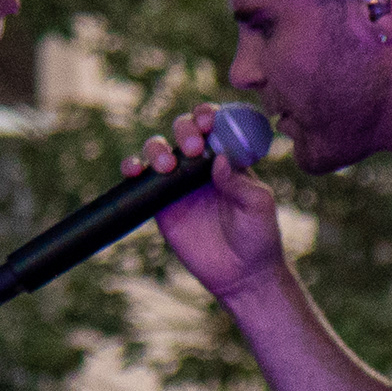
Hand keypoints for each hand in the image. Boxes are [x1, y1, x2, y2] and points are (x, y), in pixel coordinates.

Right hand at [132, 107, 287, 306]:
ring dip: (157, 148)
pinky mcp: (161, 203)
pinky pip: (141, 179)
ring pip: (159, 148)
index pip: (216, 124)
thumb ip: (241, 182)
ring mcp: (179, 182)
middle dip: (185, 129)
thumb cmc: (258, 236)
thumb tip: (219, 159)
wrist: (240, 274)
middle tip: (192, 148)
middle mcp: (202, 164)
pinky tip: (135, 170)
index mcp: (228, 157)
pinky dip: (133, 167)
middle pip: (184, 129)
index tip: (208, 122)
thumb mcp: (258, 206)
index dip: (208, 116)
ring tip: (166, 165)